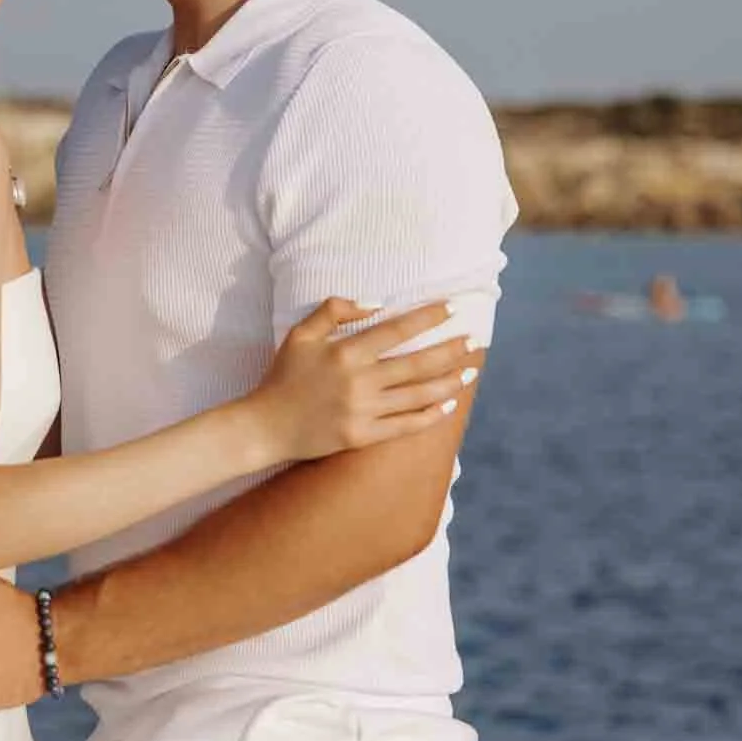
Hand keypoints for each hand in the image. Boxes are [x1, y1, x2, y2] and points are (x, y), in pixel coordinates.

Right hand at [246, 298, 480, 464]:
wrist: (265, 427)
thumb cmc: (283, 376)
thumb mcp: (300, 334)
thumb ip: (334, 311)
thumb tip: (375, 303)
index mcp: (345, 353)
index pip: (397, 330)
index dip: (428, 318)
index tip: (453, 308)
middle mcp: (359, 382)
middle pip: (417, 364)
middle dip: (451, 350)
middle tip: (475, 340)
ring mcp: (363, 412)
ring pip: (418, 396)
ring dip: (449, 382)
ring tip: (469, 371)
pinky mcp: (363, 437)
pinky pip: (406, 426)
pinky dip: (431, 416)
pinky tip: (449, 405)